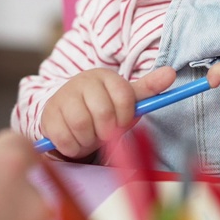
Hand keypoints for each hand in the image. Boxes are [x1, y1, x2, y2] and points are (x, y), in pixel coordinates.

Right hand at [39, 66, 176, 159]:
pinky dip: (74, 147)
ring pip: (83, 127)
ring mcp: (63, 97)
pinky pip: (66, 139)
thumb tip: (171, 72)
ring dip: (90, 140)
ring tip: (90, 135)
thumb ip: (149, 88)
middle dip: (107, 130)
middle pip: (103, 114)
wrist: (65, 113)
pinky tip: (75, 139)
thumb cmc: (102, 107)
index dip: (126, 117)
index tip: (121, 121)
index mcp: (105, 76)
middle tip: (104, 131)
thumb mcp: (126, 98)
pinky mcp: (48, 116)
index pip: (125, 98)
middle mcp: (82, 81)